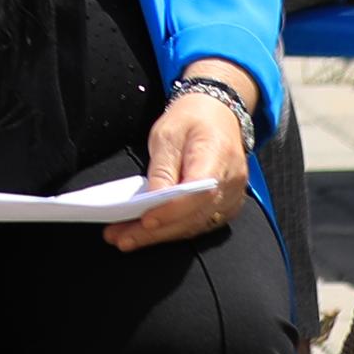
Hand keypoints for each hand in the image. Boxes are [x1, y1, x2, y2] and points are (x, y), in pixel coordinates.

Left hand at [109, 81, 249, 249]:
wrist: (218, 114)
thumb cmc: (191, 120)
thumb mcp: (167, 134)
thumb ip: (162, 168)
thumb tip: (152, 199)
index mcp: (217, 156)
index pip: (197, 194)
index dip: (171, 211)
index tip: (145, 220)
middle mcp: (231, 182)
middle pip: (193, 216)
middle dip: (155, 232)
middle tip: (121, 239)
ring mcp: (232, 197)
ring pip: (195, 226)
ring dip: (160, 236)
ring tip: (126, 239)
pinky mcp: (226, 206)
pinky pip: (199, 224)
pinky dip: (173, 230)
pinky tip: (149, 234)